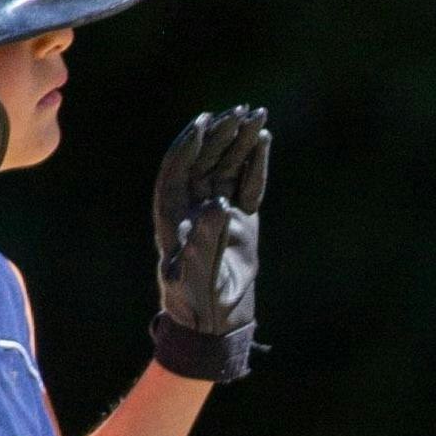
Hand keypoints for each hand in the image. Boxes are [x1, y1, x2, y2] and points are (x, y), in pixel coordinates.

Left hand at [149, 105, 268, 382]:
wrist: (214, 324)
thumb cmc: (197, 303)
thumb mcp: (197, 274)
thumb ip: (205, 240)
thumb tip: (217, 204)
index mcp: (172, 214)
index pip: (178, 169)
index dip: (190, 144)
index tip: (204, 121)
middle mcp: (193, 207)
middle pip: (204, 160)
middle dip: (221, 135)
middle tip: (239, 111)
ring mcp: (218, 211)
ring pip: (227, 167)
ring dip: (240, 141)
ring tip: (255, 114)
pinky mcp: (241, 219)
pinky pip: (248, 184)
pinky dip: (255, 163)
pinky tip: (263, 140)